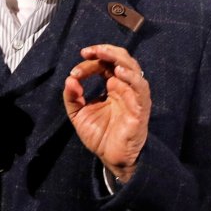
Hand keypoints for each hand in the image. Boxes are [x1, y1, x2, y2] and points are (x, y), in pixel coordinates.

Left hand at [63, 44, 149, 182]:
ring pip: (133, 69)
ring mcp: (134, 97)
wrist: (112, 158)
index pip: (104, 65)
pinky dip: (131, 78)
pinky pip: (140, 89)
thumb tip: (69, 80)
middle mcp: (126, 88)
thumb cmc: (100, 136)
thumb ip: (72, 98)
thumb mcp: (79, 114)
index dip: (90, 63)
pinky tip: (118, 74)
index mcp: (113, 86)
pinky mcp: (140, 109)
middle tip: (89, 51)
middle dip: (106, 51)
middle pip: (122, 59)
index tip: (74, 73)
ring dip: (118, 59)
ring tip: (103, 55)